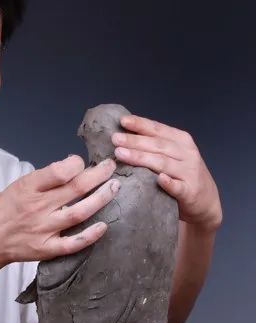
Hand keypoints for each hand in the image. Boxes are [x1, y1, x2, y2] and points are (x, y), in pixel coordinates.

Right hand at [0, 155, 120, 269]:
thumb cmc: (4, 209)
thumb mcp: (18, 185)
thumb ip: (45, 177)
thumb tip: (73, 166)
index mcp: (28, 188)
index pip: (59, 171)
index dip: (77, 163)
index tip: (83, 161)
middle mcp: (37, 207)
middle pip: (76, 188)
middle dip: (99, 175)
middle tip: (111, 167)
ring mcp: (44, 229)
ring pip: (80, 212)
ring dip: (101, 199)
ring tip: (114, 188)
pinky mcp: (47, 249)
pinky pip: (73, 243)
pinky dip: (90, 235)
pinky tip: (104, 225)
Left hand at [112, 114, 222, 231]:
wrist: (207, 201)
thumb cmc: (182, 174)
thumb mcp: (173, 154)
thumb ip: (154, 145)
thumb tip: (123, 134)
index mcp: (181, 141)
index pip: (158, 129)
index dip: (140, 124)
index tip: (122, 121)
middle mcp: (187, 154)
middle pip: (158, 145)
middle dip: (135, 141)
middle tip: (115, 139)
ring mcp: (189, 173)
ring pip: (163, 163)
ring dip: (141, 158)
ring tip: (121, 154)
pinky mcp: (190, 192)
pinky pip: (177, 187)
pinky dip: (168, 182)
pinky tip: (159, 179)